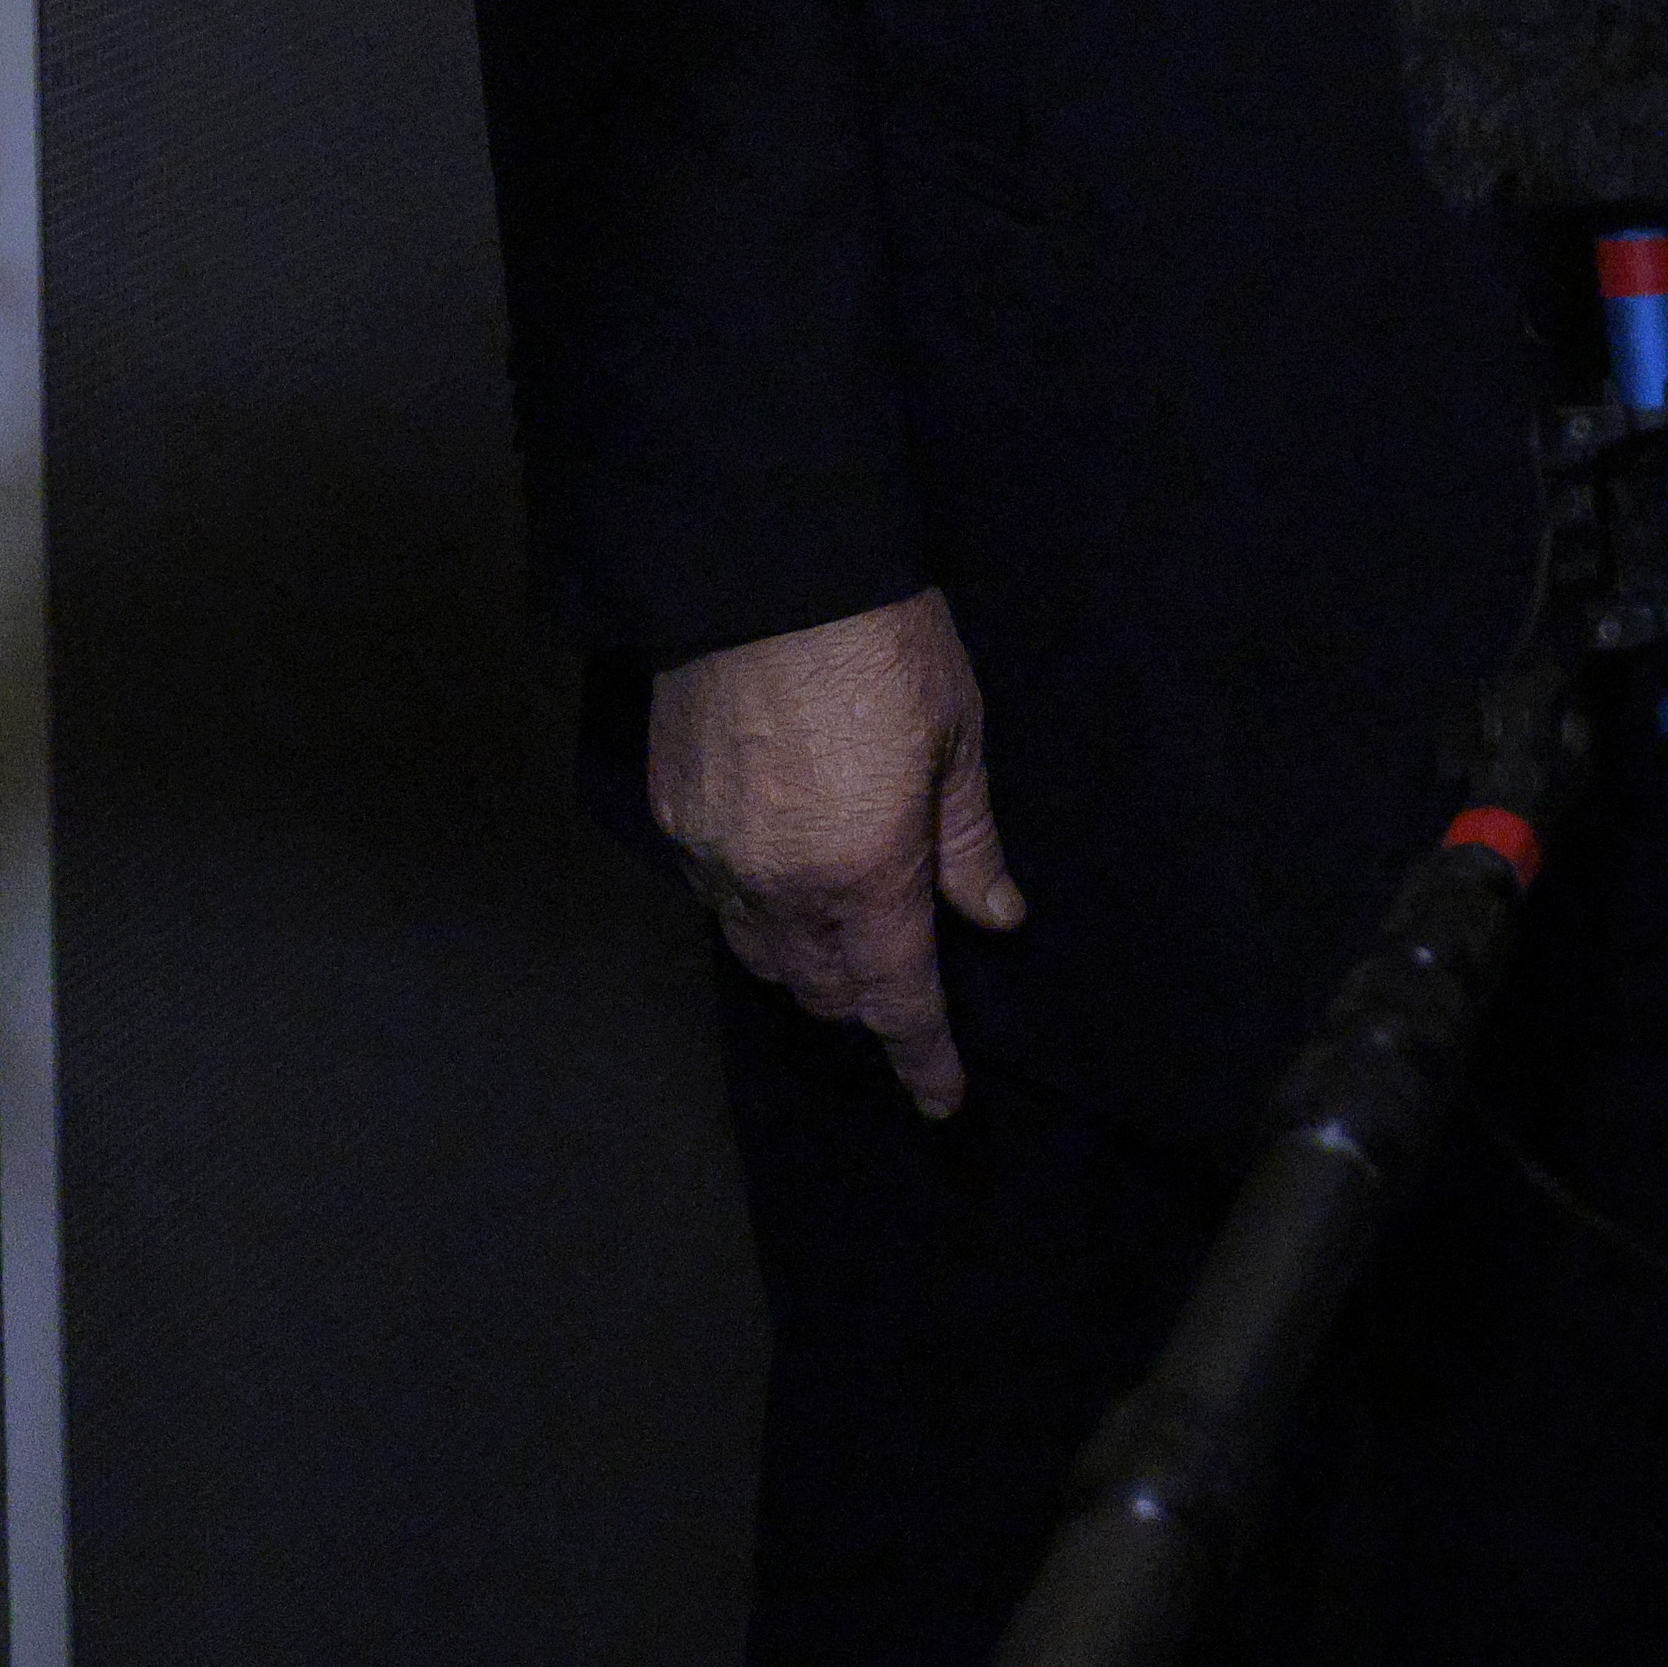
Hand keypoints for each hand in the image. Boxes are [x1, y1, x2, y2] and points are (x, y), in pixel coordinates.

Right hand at [646, 588, 1023, 1117]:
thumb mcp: (957, 736)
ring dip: (806, 967)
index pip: (898, 999)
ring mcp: (715, 856)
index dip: (922, 1059)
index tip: (941, 1102)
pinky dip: (753, 912)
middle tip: (902, 989)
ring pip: (762, 956)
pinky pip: (716, 901)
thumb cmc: (879, 641)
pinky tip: (779, 880)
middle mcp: (782, 887)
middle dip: (867, 1005)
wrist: (762, 563)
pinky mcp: (673, 816)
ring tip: (841, 945)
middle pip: (824, 990)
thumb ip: (969, 842)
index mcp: (867, 875)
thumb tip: (995, 917)